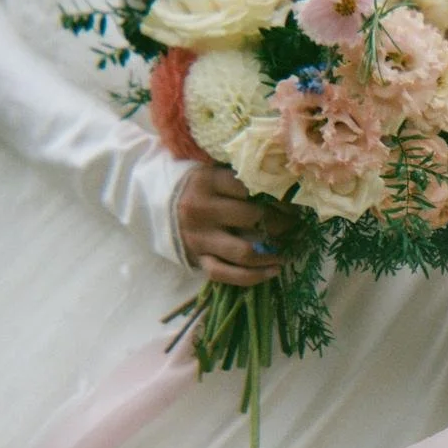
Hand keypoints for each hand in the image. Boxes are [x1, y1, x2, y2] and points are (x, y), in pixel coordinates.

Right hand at [177, 165, 294, 284]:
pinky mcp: (197, 258)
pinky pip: (226, 274)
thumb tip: (281, 183)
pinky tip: (273, 271)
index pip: (250, 187)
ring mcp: (199, 238)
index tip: (290, 201)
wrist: (154, 203)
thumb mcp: (212, 170)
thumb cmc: (195, 186)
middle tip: (293, 224)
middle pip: (252, 217)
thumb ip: (239, 176)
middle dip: (279, 222)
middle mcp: (201, 210)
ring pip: (243, 251)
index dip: (276, 195)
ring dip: (270, 254)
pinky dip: (253, 277)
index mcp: (207, 182)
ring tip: (285, 252)